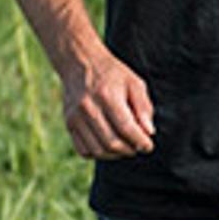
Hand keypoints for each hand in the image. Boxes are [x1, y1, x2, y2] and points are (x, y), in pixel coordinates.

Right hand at [58, 45, 156, 159]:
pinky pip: (83, 150)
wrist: (80, 63)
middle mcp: (88, 108)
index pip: (126, 128)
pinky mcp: (69, 124)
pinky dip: (99, 154)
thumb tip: (149, 132)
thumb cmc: (113, 75)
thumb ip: (144, 107)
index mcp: (107, 96)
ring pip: (97, 150)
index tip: (148, 146)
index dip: (140, 142)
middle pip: (112, 143)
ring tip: (126, 148)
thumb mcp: (135, 83)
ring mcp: (75, 117)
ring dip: (115, 155)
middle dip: (130, 150)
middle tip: (138, 147)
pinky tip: (109, 147)